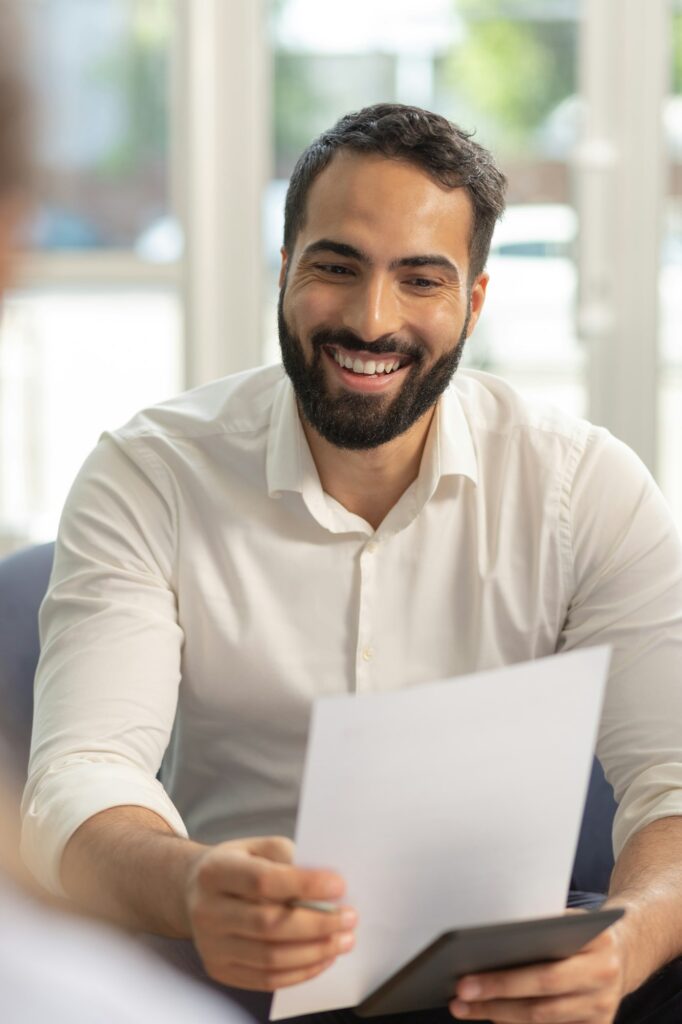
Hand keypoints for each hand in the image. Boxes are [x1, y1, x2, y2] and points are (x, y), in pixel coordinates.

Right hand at [185, 835, 356, 990]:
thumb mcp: (257, 846)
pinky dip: (301, 972)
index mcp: (215, 872)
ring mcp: (210, 945)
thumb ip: (288, 857)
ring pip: (270, 957)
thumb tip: (325, 884)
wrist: (194, 891)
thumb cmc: (237, 866)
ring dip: (315, 951)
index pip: (264, 881)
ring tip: (343, 940)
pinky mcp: (220, 970)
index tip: (339, 885)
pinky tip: (323, 957)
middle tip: (349, 917)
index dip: (305, 885)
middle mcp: (206, 910)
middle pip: (268, 924)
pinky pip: (266, 980)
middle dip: (317, 923)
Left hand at [449, 918, 625, 1022]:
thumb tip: (483, 943)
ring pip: (542, 1020)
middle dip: (495, 998)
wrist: (621, 952)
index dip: (504, 979)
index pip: (544, 972)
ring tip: (464, 1005)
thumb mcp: (566, 919)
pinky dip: (517, 1022)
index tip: (465, 973)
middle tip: (459, 993)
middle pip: (541, 1001)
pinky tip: (492, 1013)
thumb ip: (537, 928)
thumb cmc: (579, 931)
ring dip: (498, 1014)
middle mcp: (604, 980)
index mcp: (597, 944)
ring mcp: (603, 1010)